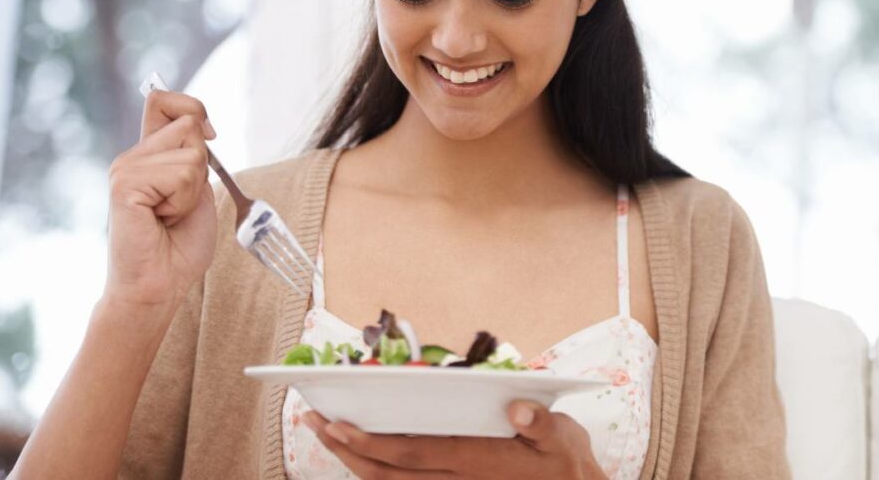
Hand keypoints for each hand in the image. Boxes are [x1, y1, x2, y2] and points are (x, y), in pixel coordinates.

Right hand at [105, 89, 217, 310]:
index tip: (209, 136)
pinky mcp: (124, 185)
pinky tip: (161, 219)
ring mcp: (124, 168)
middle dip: (202, 164)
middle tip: (180, 202)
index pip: (162, 99)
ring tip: (170, 214)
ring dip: (194, 189)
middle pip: (188, 122)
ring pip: (191, 151)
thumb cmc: (179, 245)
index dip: (193, 108)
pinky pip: (180, 174)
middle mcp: (131, 156)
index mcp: (147, 153)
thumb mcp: (196, 189)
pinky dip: (184, 201)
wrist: (160, 285)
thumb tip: (201, 123)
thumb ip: (193, 155)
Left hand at [304, 400, 607, 478]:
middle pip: (388, 473)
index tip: (338, 423)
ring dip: (353, 461)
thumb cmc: (566, 464)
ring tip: (325, 432)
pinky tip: (358, 454)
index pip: (413, 454)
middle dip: (347, 449)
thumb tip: (518, 406)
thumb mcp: (566, 439)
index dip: (371, 442)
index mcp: (477, 463)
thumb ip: (542, 423)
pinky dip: (375, 472)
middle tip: (313, 420)